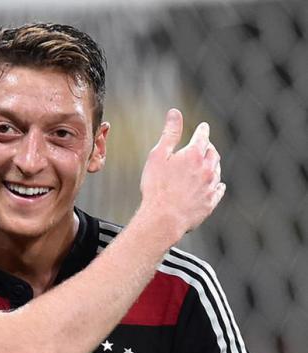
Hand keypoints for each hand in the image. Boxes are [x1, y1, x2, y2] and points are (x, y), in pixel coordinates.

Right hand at [139, 108, 224, 236]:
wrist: (163, 218)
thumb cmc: (156, 186)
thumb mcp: (158, 156)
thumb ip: (169, 133)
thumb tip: (174, 112)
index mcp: (194, 155)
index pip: (202, 137)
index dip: (202, 130)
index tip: (203, 127)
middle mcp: (207, 168)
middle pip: (213, 153)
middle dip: (209, 147)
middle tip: (204, 145)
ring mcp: (211, 186)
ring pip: (217, 171)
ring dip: (213, 165)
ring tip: (207, 164)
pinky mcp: (211, 202)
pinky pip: (219, 190)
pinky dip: (217, 184)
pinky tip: (215, 184)